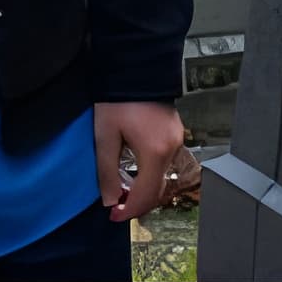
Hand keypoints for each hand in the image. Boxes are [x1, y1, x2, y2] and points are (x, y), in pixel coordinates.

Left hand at [94, 100, 185, 223]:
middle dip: (138, 201)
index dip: (130, 210)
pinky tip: (135, 170)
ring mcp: (177, 139)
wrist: (134, 66)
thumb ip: (106, 169)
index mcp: (155, 151)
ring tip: (123, 189)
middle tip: (117, 205)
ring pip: (163, 176)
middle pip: (158, 189)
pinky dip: (151, 171)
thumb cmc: (116, 97)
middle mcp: (172, 148)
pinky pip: (165, 160)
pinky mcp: (175, 131)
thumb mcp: (105, 134)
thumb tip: (110, 199)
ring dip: (145, 187)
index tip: (113, 215)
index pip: (147, 195)